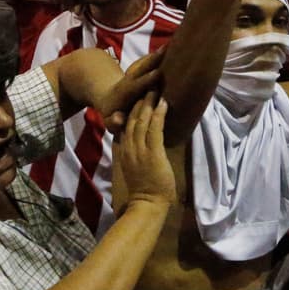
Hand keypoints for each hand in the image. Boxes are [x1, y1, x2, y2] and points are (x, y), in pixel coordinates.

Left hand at [97, 49, 164, 133]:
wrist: (108, 99)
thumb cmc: (113, 115)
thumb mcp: (110, 122)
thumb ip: (114, 122)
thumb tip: (120, 118)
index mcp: (125, 92)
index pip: (137, 85)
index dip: (146, 80)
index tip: (157, 73)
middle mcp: (131, 80)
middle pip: (142, 68)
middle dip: (153, 59)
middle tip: (166, 49)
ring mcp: (135, 74)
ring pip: (147, 62)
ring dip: (159, 53)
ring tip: (172, 43)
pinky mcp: (141, 71)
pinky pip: (151, 61)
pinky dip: (160, 55)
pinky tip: (172, 46)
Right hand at [115, 92, 175, 207]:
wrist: (146, 204)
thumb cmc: (144, 190)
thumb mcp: (134, 168)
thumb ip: (135, 154)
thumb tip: (141, 144)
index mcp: (125, 150)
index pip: (125, 124)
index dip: (131, 109)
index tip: (138, 96)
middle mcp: (130, 147)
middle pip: (132, 118)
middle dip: (139, 101)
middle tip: (147, 85)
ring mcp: (140, 150)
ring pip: (142, 120)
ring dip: (149, 103)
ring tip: (154, 89)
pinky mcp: (152, 153)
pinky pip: (155, 129)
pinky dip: (159, 115)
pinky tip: (163, 103)